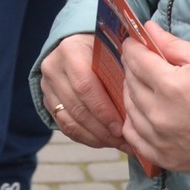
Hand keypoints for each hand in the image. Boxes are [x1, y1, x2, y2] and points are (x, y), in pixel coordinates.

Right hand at [39, 33, 122, 150]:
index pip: (85, 86)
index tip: (121, 127)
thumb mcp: (112, 50)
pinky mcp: (47, 101)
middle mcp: (53, 68)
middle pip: (77, 107)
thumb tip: (142, 99)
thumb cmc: (103, 49)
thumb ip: (123, 69)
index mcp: (70, 50)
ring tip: (117, 143)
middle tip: (123, 140)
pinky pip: (65, 126)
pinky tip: (104, 141)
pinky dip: (85, 137)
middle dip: (102, 128)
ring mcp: (47, 86)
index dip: (103, 110)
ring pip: (69, 120)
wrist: (78, 46)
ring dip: (95, 136)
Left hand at [121, 22, 189, 173]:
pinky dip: (132, 122)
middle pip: (130, 83)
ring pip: (129, 109)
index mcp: (169, 85)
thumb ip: (172, 44)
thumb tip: (147, 29)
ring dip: (131, 93)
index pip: (136, 60)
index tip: (133, 43)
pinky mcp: (164, 157)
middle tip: (140, 62)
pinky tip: (141, 113)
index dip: (132, 47)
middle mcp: (159, 114)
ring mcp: (159, 138)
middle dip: (132, 68)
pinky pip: (133, 137)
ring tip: (142, 85)